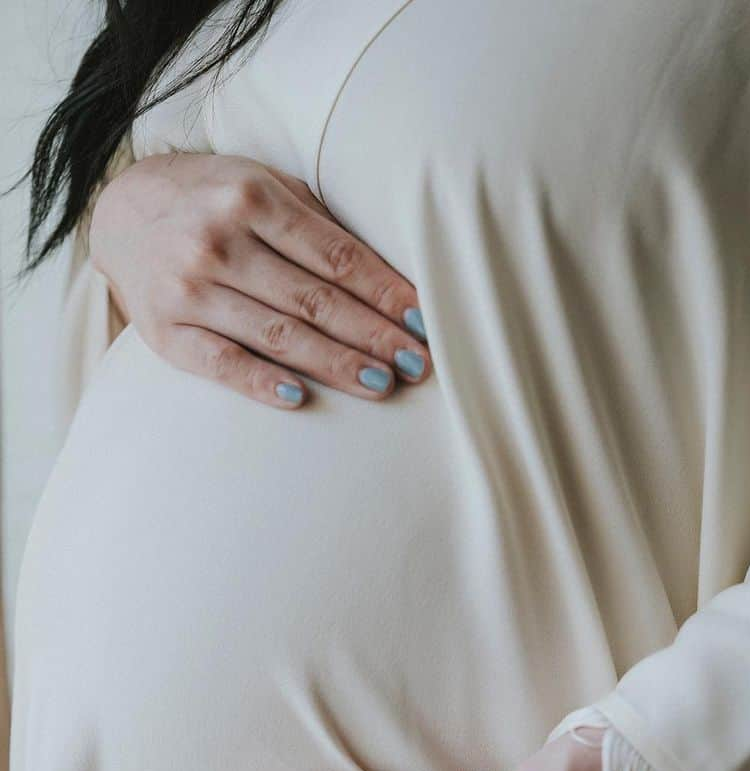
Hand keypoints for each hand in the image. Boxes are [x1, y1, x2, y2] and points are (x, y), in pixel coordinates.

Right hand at [88, 151, 430, 408]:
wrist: (122, 210)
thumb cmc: (215, 201)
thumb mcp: (264, 188)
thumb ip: (318, 225)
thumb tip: (393, 280)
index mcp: (253, 198)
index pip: (336, 256)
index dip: (384, 292)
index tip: (423, 322)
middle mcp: (219, 240)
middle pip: (314, 299)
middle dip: (373, 335)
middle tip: (418, 363)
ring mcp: (189, 288)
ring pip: (278, 335)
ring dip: (336, 364)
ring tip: (382, 385)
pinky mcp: (166, 330)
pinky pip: (221, 362)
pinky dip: (261, 382)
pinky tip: (301, 399)